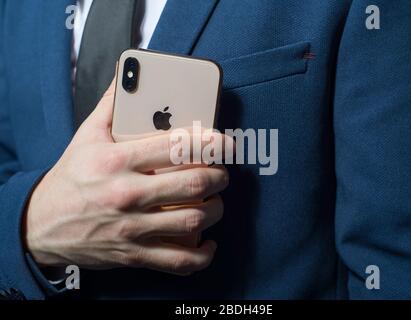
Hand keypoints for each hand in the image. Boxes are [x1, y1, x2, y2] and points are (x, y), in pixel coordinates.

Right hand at [24, 78, 231, 275]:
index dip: (210, 143)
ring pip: (193, 220)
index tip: (225, 143)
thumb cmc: (71, 178)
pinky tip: (208, 242)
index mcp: (117, 161)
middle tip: (221, 171)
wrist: (41, 224)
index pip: (176, 147)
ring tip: (215, 200)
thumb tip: (128, 75)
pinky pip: (178, 261)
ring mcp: (132, 228)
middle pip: (193, 183)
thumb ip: (112, 105)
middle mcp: (127, 194)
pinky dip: (202, 256)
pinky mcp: (135, 254)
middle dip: (219, 176)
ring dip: (216, 209)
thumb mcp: (86, 136)